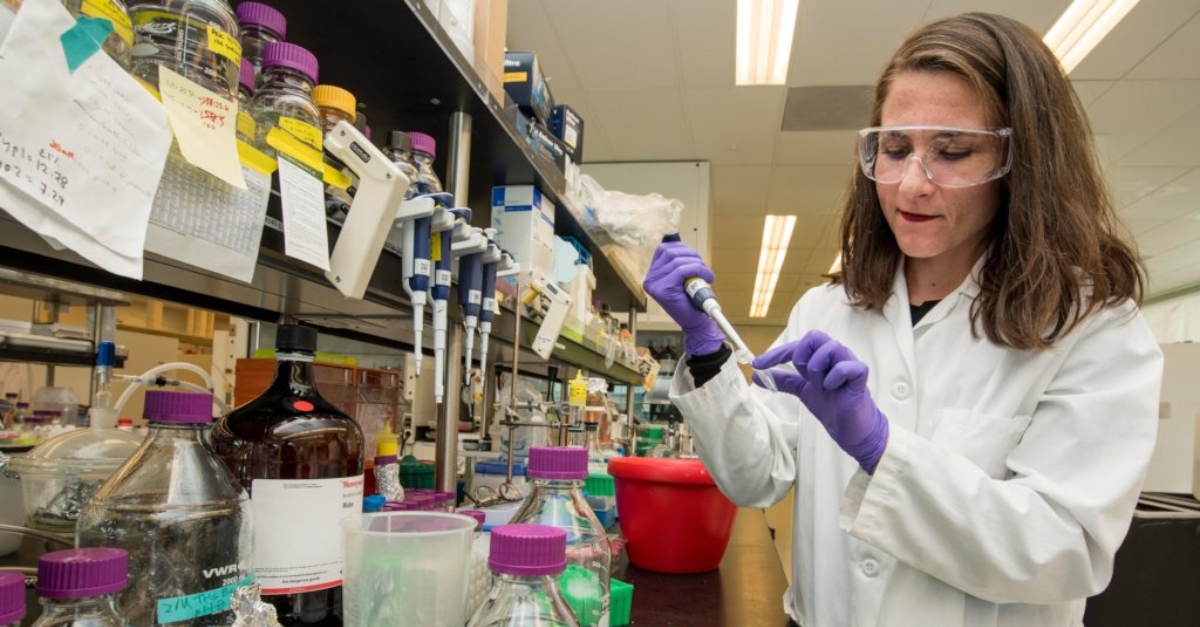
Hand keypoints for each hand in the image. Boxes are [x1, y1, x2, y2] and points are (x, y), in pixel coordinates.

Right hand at [643, 240, 724, 355]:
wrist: (695, 322)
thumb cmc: (690, 300)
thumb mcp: (682, 278)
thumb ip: (676, 261)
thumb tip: (674, 238)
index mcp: (652, 274)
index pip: (663, 249)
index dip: (681, 247)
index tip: (694, 256)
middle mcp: (650, 279)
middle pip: (670, 252)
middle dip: (692, 255)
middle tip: (703, 266)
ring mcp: (654, 284)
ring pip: (678, 261)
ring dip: (698, 263)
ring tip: (707, 274)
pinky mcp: (664, 290)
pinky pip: (683, 270)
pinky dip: (698, 270)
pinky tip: (707, 277)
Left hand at [753, 330, 889, 472]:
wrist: (851, 429)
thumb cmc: (832, 405)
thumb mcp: (803, 390)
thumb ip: (783, 380)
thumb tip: (758, 375)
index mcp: (823, 356)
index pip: (798, 345)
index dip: (776, 353)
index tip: (758, 364)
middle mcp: (836, 355)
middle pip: (815, 336)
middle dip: (802, 357)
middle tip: (804, 378)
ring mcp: (849, 363)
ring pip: (830, 347)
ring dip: (817, 369)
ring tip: (822, 386)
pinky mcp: (860, 376)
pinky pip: (847, 366)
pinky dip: (834, 377)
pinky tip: (832, 388)